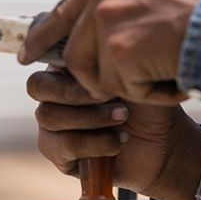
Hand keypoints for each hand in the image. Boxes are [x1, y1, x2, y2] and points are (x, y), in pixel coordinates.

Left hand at [20, 0, 200, 104]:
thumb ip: (123, 3)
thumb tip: (93, 28)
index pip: (64, 9)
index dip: (44, 36)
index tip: (27, 54)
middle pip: (73, 51)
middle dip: (83, 75)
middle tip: (96, 91)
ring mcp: (107, 20)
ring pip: (92, 75)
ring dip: (124, 84)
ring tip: (160, 69)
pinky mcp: (117, 52)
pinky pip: (118, 89)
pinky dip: (146, 93)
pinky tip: (170, 76)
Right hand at [27, 69, 200, 199]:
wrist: (163, 143)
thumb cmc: (147, 100)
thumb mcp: (130, 70)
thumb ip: (102, 55)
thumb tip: (82, 46)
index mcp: (63, 68)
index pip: (39, 54)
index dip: (61, 61)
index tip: (92, 68)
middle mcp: (51, 94)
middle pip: (37, 86)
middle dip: (76, 92)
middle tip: (112, 96)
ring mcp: (50, 124)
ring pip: (48, 116)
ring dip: (90, 117)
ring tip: (123, 118)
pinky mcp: (57, 153)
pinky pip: (63, 145)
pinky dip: (95, 143)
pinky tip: (118, 141)